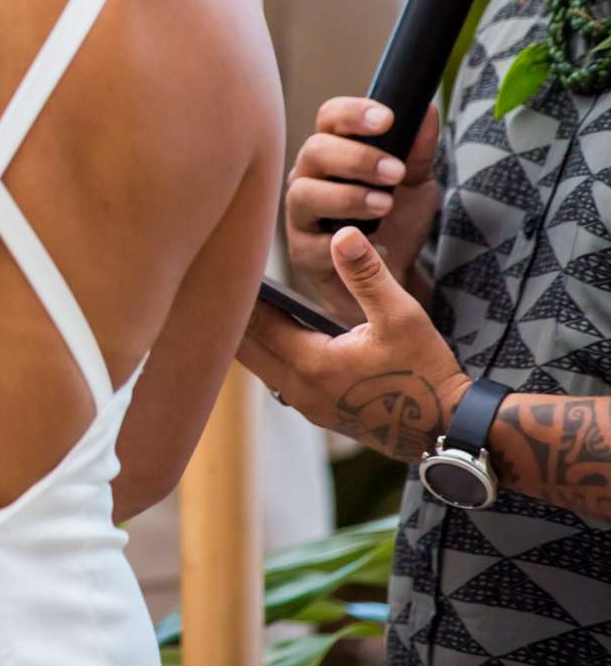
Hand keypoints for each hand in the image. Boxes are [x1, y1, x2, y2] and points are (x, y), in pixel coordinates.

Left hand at [240, 226, 469, 464]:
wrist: (450, 431)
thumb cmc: (428, 373)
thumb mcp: (403, 317)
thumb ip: (367, 275)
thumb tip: (342, 234)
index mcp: (311, 363)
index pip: (253, 322)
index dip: (236, 291)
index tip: (219, 261)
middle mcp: (298, 388)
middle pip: (244, 345)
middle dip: (231, 312)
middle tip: (215, 274)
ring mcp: (305, 404)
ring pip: (257, 363)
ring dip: (248, 334)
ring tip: (238, 297)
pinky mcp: (317, 411)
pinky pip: (275, 376)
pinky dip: (266, 351)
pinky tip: (271, 329)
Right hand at [282, 97, 440, 324]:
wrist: (393, 277)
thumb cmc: (395, 222)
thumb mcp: (415, 184)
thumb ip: (418, 151)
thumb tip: (426, 110)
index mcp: (335, 151)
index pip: (330, 118)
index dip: (353, 114)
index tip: (386, 119)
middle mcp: (309, 176)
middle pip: (314, 150)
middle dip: (357, 158)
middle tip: (395, 172)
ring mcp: (301, 214)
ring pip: (305, 193)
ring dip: (347, 197)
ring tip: (384, 206)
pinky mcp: (302, 253)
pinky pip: (313, 243)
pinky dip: (346, 245)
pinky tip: (378, 248)